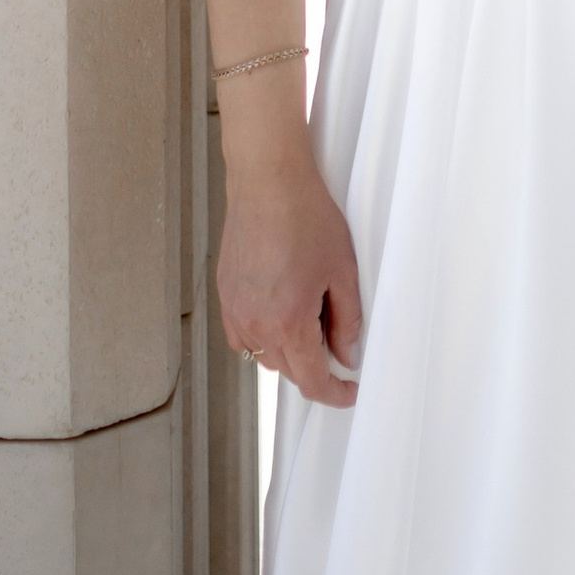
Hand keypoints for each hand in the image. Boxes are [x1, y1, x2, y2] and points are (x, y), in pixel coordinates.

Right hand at [216, 121, 364, 405]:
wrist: (267, 181)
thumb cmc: (306, 217)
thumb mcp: (342, 271)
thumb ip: (347, 321)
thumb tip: (348, 355)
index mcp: (287, 322)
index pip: (310, 380)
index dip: (333, 393)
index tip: (348, 391)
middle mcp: (255, 324)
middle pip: (287, 371)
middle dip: (314, 366)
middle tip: (336, 339)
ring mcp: (235, 310)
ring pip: (263, 355)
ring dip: (287, 351)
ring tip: (308, 316)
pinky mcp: (225, 294)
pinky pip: (243, 335)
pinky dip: (263, 335)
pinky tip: (280, 310)